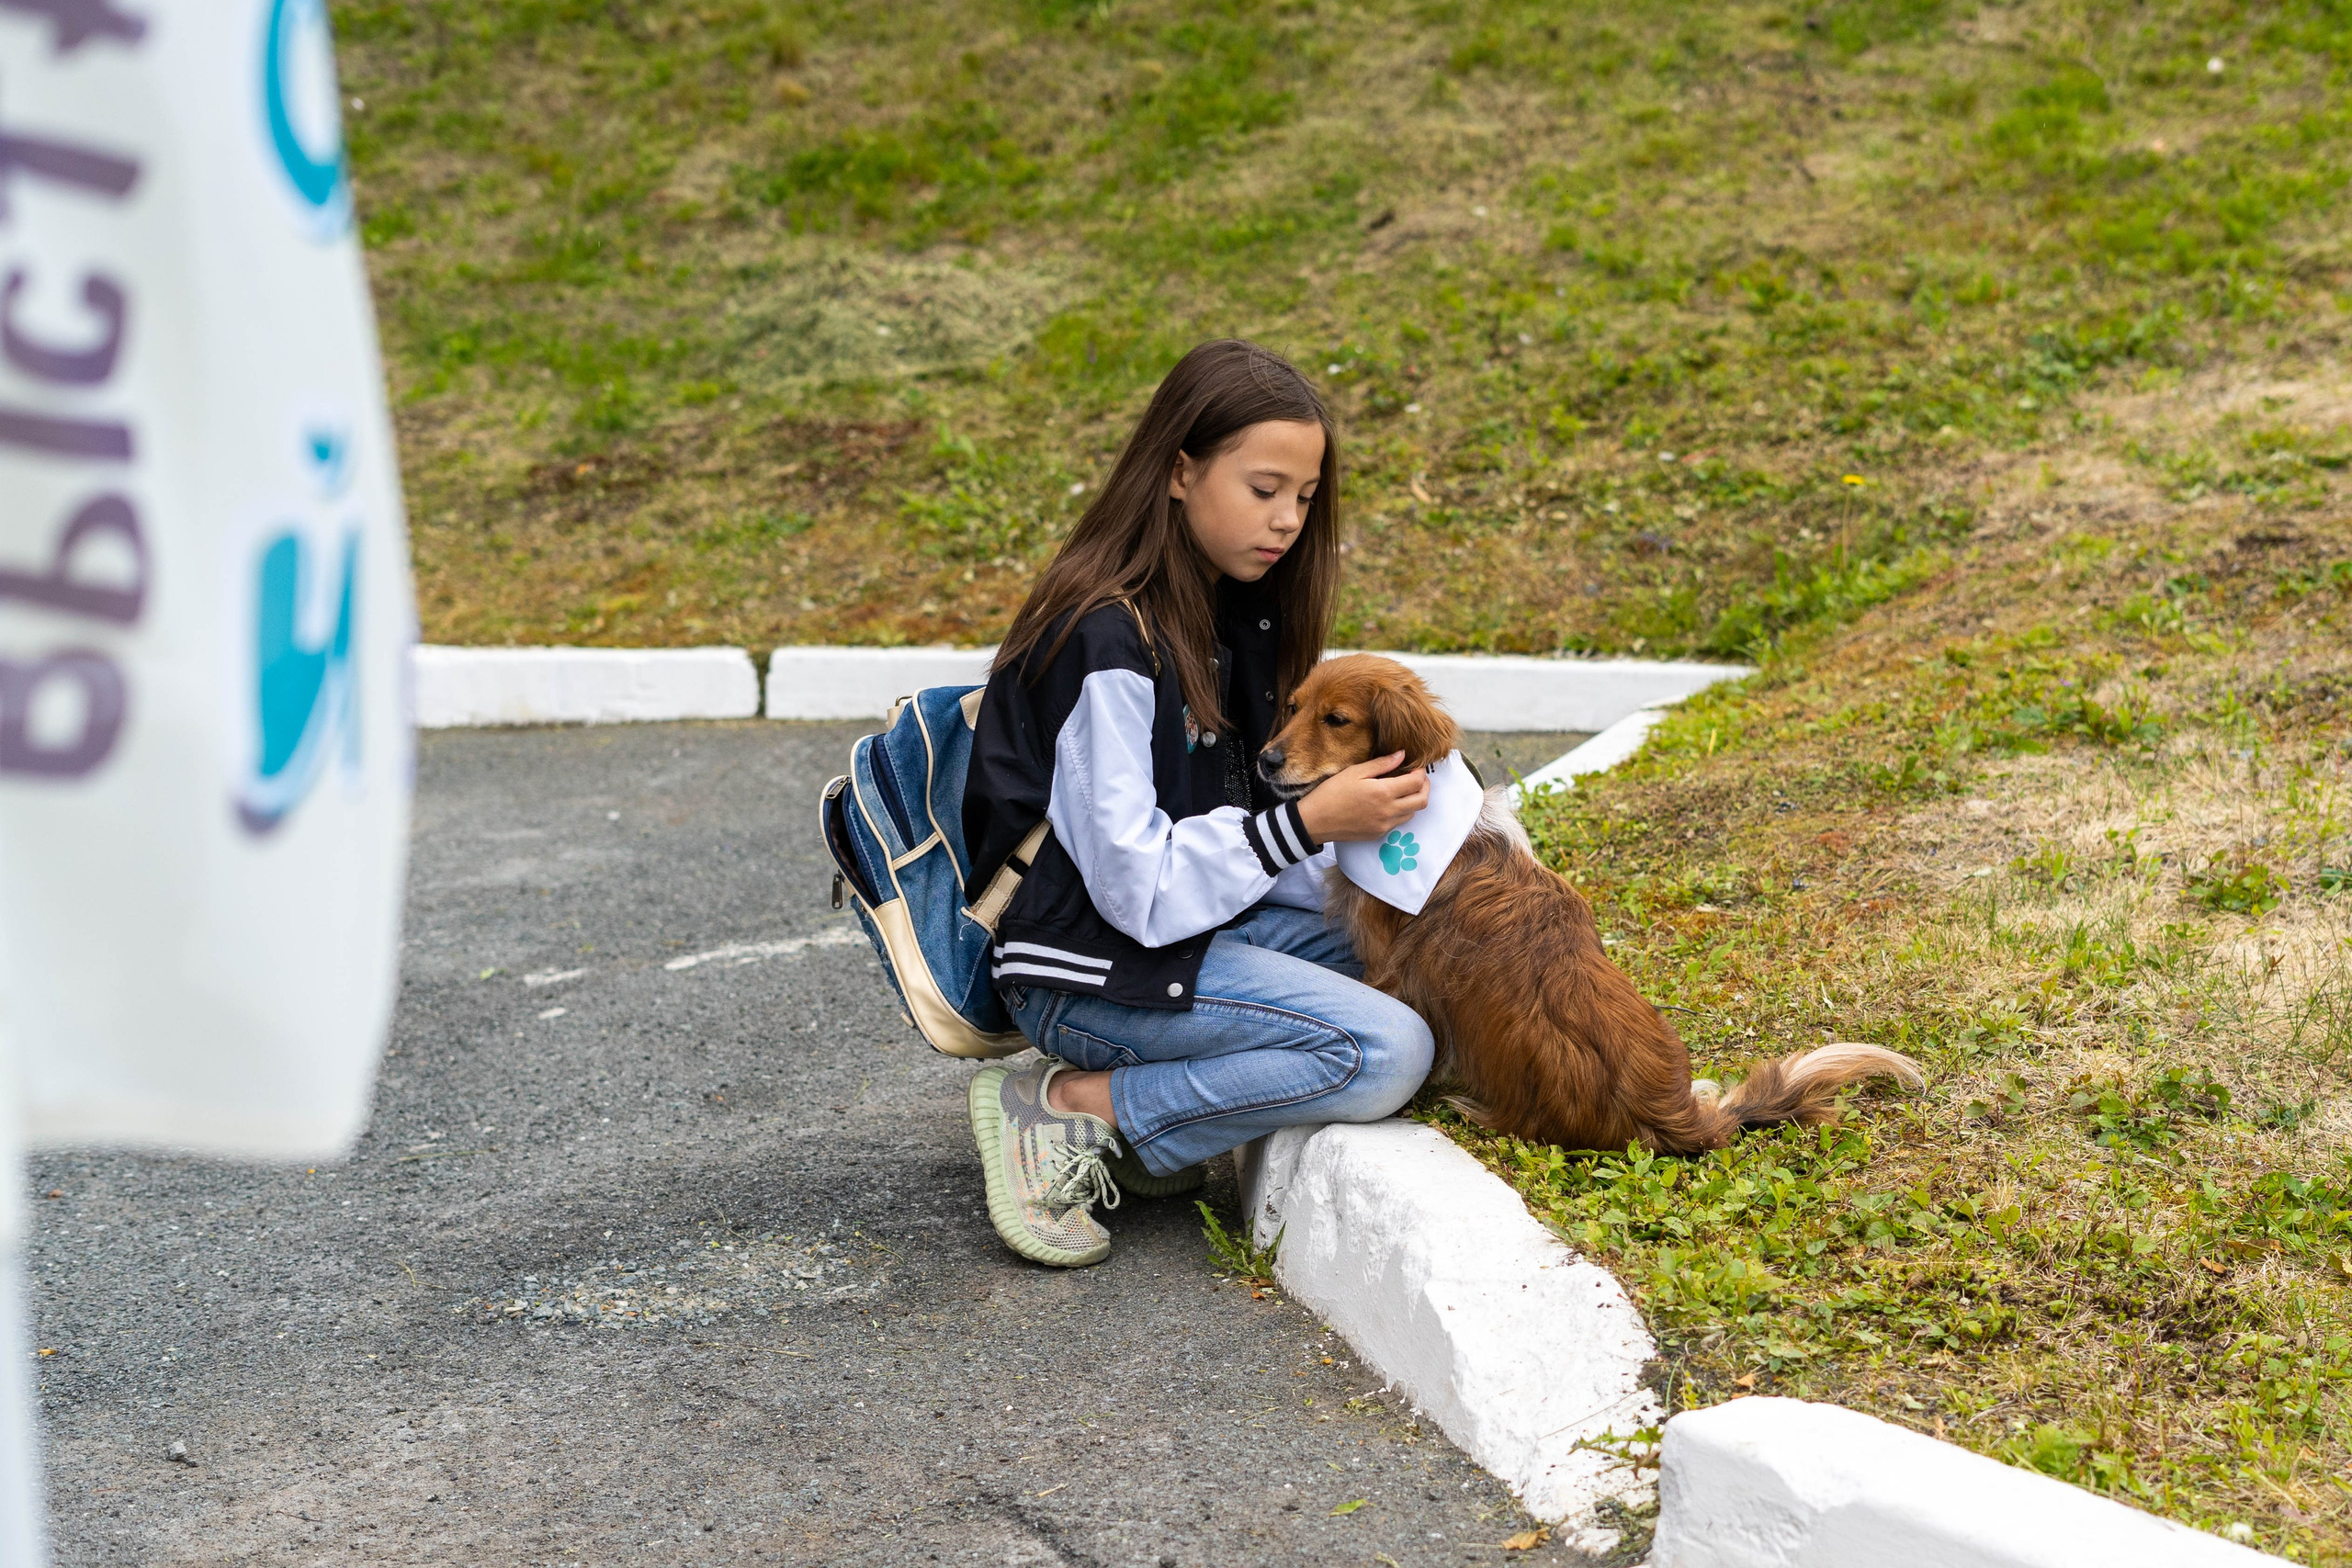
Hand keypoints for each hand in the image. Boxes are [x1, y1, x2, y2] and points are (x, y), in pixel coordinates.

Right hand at [1295, 753, 1427, 843]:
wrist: (1315, 821)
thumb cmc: (1331, 793)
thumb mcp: (1355, 772)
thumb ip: (1381, 764)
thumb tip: (1402, 755)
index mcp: (1383, 792)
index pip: (1417, 782)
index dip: (1421, 772)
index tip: (1416, 766)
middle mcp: (1388, 811)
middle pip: (1422, 801)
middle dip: (1425, 787)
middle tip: (1417, 778)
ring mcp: (1385, 825)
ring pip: (1413, 813)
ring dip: (1413, 800)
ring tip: (1402, 789)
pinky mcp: (1378, 834)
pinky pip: (1398, 822)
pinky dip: (1400, 811)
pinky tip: (1388, 802)